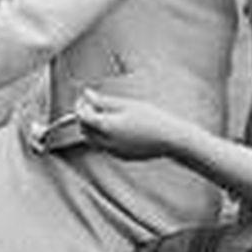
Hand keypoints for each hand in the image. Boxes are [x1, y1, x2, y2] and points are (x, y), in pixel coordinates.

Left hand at [74, 89, 190, 160]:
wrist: (171, 139)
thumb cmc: (152, 119)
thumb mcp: (126, 104)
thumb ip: (103, 101)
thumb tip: (87, 94)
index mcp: (106, 127)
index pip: (82, 116)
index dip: (81, 105)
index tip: (86, 97)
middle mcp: (106, 142)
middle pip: (84, 129)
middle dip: (85, 117)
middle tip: (95, 104)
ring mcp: (114, 152)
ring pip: (93, 140)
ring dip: (93, 127)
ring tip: (107, 114)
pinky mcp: (122, 157)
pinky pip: (105, 146)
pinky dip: (104, 136)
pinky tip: (118, 126)